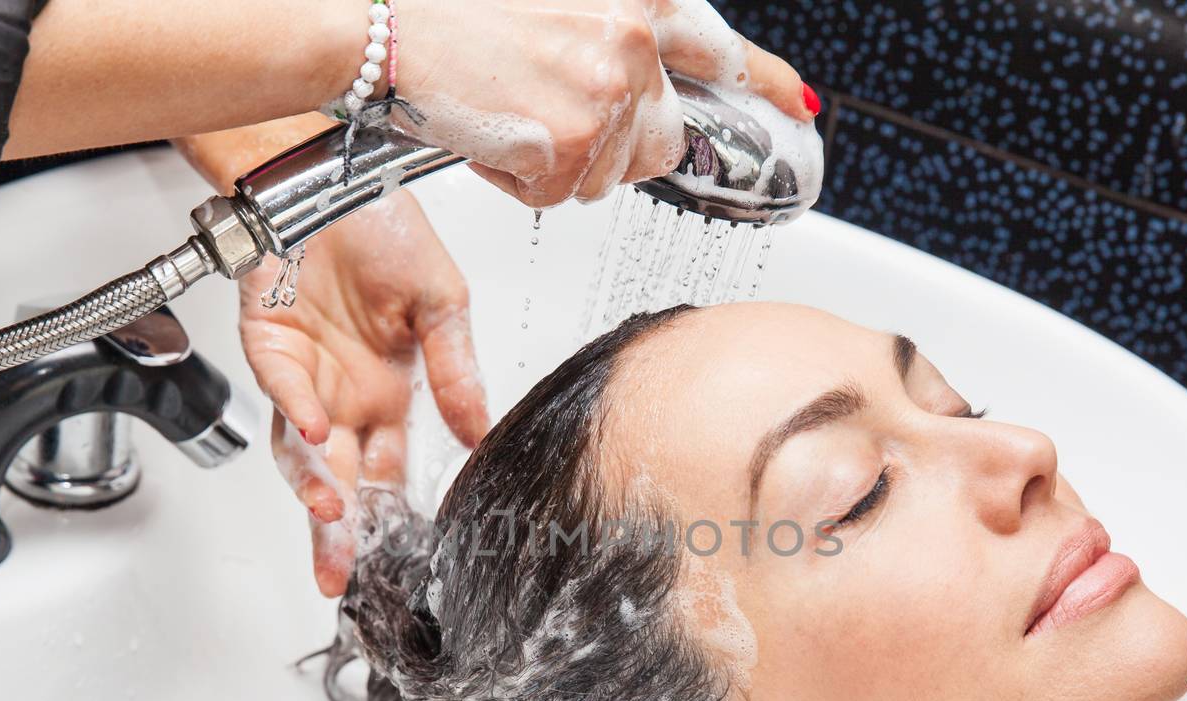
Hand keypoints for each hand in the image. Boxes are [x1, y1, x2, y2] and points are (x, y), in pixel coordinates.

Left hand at [243, 190, 488, 596]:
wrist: (330, 175)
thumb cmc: (383, 229)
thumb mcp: (444, 303)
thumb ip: (457, 371)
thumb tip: (482, 432)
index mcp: (390, 391)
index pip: (389, 470)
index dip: (391, 514)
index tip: (401, 556)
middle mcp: (346, 394)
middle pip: (340, 479)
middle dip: (341, 533)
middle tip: (343, 580)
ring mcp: (305, 374)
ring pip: (302, 451)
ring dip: (316, 487)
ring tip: (331, 520)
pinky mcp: (268, 344)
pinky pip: (284, 389)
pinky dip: (302, 413)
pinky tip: (323, 436)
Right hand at [393, 0, 812, 205]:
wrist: (386, 28)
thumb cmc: (455, 10)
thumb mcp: (556, 3)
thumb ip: (617, 33)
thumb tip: (650, 83)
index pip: (721, 48)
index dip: (765, 82)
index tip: (800, 107)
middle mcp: (633, 44)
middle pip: (661, 142)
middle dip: (615, 147)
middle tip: (555, 119)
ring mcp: (606, 97)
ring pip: (609, 177)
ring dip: (562, 164)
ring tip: (512, 113)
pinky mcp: (570, 146)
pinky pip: (562, 195)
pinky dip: (525, 180)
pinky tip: (497, 133)